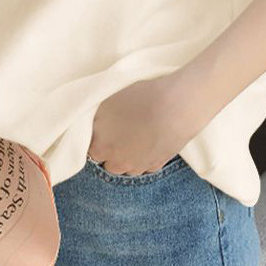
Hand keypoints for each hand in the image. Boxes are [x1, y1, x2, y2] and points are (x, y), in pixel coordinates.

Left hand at [87, 67, 210, 175]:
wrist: (176, 106)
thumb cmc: (140, 99)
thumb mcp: (109, 100)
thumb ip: (97, 117)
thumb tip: (93, 123)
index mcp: (102, 147)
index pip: (90, 151)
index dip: (96, 138)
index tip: (102, 128)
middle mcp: (118, 162)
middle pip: (108, 163)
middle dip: (111, 150)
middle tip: (119, 131)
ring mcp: (139, 166)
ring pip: (128, 167)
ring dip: (128, 156)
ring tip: (137, 135)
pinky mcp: (157, 165)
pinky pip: (146, 165)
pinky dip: (145, 156)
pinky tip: (151, 139)